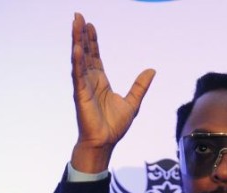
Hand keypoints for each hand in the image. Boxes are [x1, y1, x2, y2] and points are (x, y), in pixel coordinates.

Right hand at [70, 12, 155, 172]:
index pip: (95, 57)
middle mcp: (90, 81)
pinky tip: (76, 48)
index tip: (90, 26)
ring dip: (76, 41)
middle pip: (85, 53)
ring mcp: (84, 86)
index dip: (92, 41)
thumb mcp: (133, 102)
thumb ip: (140, 86)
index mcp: (100, 82)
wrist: (106, 142)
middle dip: (81, 34)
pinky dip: (77, 61)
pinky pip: (78, 75)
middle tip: (78, 16)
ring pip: (79, 59)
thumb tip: (151, 70)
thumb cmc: (114, 126)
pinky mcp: (80, 94)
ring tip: (75, 24)